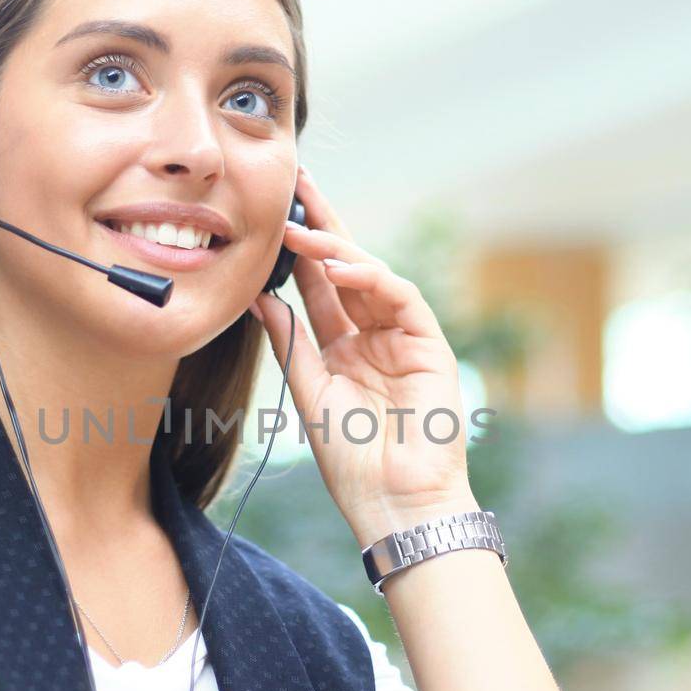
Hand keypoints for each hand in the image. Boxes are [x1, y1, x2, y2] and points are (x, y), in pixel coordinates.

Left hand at [249, 166, 478, 548]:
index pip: (319, 286)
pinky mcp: (431, 345)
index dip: (298, 250)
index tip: (273, 213)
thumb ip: (290, 343)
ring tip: (301, 231)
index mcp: (344, 348)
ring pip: (372, 277)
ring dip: (337, 250)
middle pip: (347, 269)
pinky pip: (401, 297)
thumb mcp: (309, 394)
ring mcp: (405, 338)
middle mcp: (375, 336)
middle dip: (323, 226)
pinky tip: (337, 269)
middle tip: (297, 186)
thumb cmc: (353, 461)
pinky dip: (370, 279)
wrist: (393, 504)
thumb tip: (259, 296)